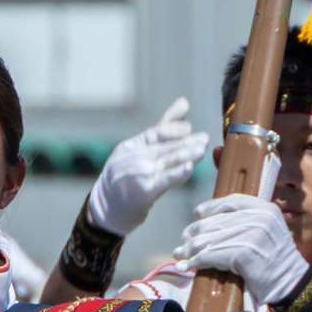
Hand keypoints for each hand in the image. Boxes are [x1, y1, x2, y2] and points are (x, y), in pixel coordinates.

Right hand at [87, 97, 208, 234]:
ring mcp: (137, 174)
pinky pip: (163, 180)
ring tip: (202, 149)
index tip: (188, 128)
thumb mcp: (139, 150)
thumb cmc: (126, 177)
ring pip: (166, 161)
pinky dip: (177, 173)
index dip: (173, 129)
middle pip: (163, 147)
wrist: (106, 209)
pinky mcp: (143, 192)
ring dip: (186, 154)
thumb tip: (184, 102)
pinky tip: (190, 168)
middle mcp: (132, 157)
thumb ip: (164, 127)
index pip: (155, 133)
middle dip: (186, 142)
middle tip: (204, 138)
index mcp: (130, 146)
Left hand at [177, 195, 308, 303]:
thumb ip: (249, 221)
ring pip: (211, 239)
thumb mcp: (270, 231)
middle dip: (195, 232)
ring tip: (181, 254)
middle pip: (216, 221)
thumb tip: (214, 221)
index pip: (232, 202)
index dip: (211, 206)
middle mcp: (259, 218)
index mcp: (266, 209)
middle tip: (183, 241)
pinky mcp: (243, 254)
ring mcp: (251, 235)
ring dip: (191, 249)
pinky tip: (189, 265)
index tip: (197, 213)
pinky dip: (197, 261)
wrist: (291, 284)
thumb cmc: (278, 261)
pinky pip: (211, 256)